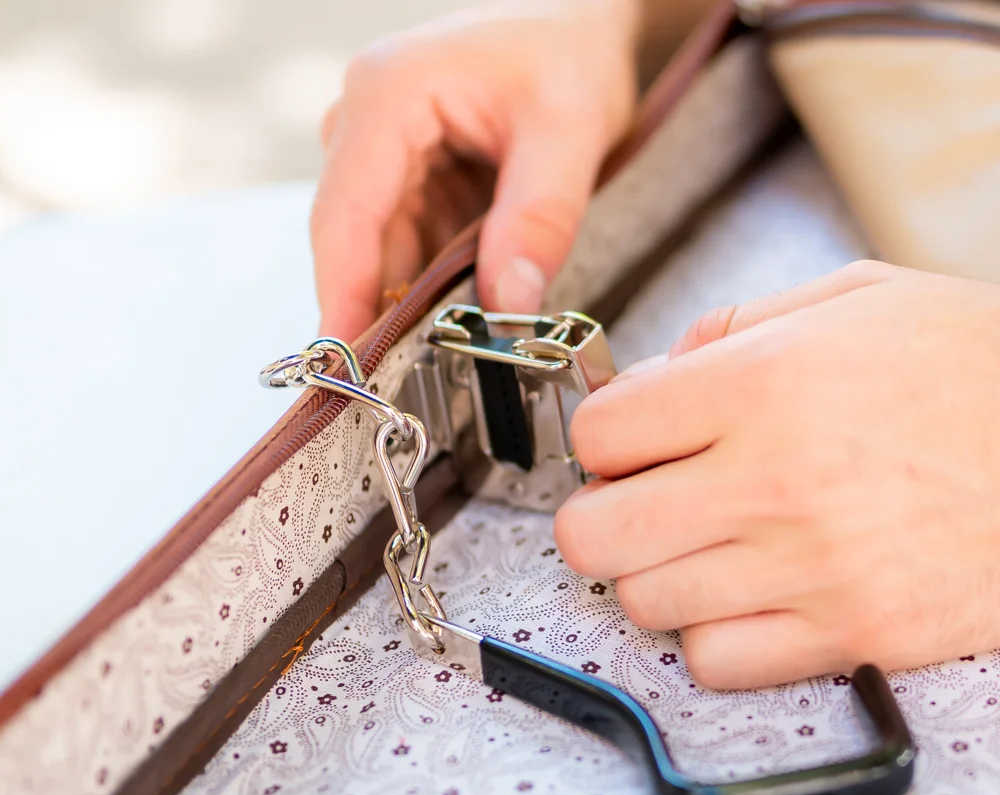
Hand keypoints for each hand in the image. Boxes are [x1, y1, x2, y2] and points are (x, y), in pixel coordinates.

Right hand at [311, 0, 639, 340]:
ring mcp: (379, 151)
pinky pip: (405, 245)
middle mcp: (364, 122)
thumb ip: (540, 218)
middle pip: (353, 242)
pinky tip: (463, 304)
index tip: (343, 363)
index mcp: (387, 96)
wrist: (576, 18)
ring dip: (414, 300)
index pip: (345, 217)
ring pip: (380, 251)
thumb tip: (507, 305)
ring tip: (455, 340)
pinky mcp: (402, 176)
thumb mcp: (570, 131)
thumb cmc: (569, 51)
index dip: (342, 297)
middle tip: (408, 380)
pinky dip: (432, 281)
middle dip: (382, 310)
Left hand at [555, 261, 999, 687]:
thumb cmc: (977, 373)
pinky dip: (712, 634)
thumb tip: (655, 374)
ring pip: (646, 601)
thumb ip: (737, 327)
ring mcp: (811, 568)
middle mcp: (774, 480)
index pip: (600, 433)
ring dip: (656, 574)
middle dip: (600, 516)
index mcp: (763, 383)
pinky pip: (716, 660)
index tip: (629, 444)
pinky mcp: (852, 635)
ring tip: (703, 546)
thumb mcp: (859, 300)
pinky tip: (747, 596)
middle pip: (595, 533)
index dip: (603, 440)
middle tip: (637, 503)